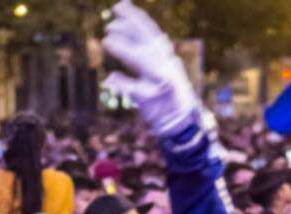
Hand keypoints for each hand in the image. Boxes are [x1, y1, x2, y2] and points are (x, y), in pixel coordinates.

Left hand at [101, 2, 199, 137]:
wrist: (183, 124)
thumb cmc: (170, 94)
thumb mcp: (167, 69)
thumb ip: (153, 52)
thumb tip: (139, 30)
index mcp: (168, 58)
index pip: (151, 32)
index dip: (135, 17)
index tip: (120, 6)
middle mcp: (166, 68)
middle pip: (146, 42)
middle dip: (127, 30)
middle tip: (109, 26)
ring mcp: (159, 83)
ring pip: (140, 59)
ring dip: (123, 48)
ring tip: (107, 40)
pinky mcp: (150, 100)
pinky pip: (131, 87)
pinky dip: (120, 81)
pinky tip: (110, 77)